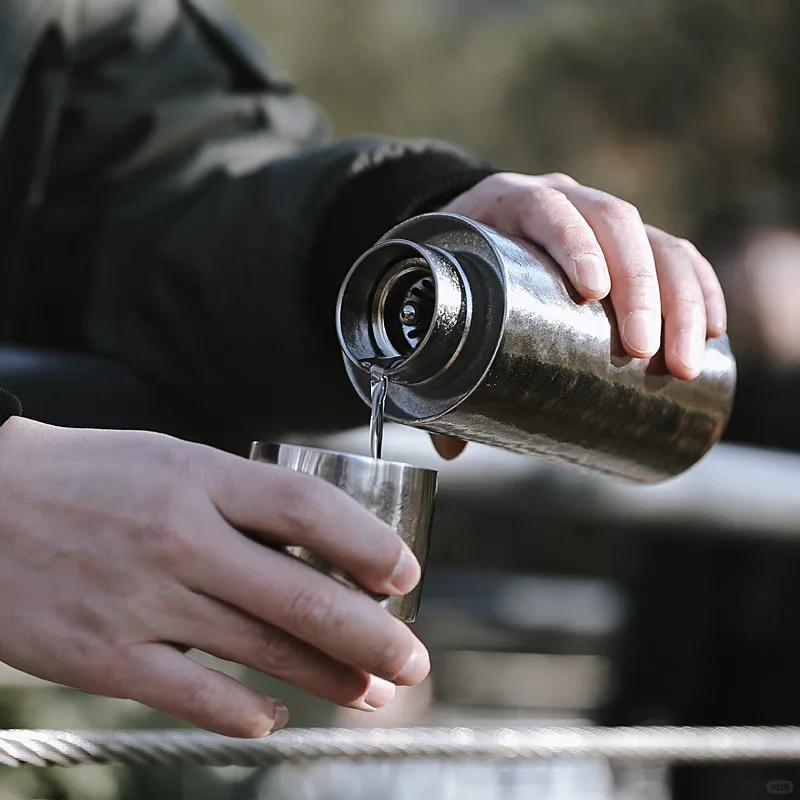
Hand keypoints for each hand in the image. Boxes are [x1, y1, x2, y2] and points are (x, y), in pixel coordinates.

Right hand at [0, 418, 427, 736]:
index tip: (406, 573)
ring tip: (371, 691)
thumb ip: (239, 498)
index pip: (308, 508)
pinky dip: (249, 711)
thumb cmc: (88, 477)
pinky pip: (197, 695)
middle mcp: (178, 536)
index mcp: (198, 477)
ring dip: (329, 678)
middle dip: (372, 635)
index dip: (369, 544)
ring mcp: (142, 600)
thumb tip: (315, 542)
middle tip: (414, 660)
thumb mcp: (170, 461)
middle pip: (301, 595)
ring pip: (262, 651)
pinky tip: (277, 716)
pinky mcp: (105, 656)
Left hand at [430, 171, 727, 460]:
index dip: (574, 243)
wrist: (477, 232)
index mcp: (508, 203)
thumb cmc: (458, 274)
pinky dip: (702, 288)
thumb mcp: (441, 302)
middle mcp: (563, 199)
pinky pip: (680, 253)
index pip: (548, 209)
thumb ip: (439, 367)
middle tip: (643, 351)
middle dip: (640, 289)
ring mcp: (602, 217)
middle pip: (616, 224)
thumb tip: (449, 448)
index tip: (593, 293)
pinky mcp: (633, 241)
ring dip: (682, 299)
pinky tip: (714, 329)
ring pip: (658, 242)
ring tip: (685, 362)